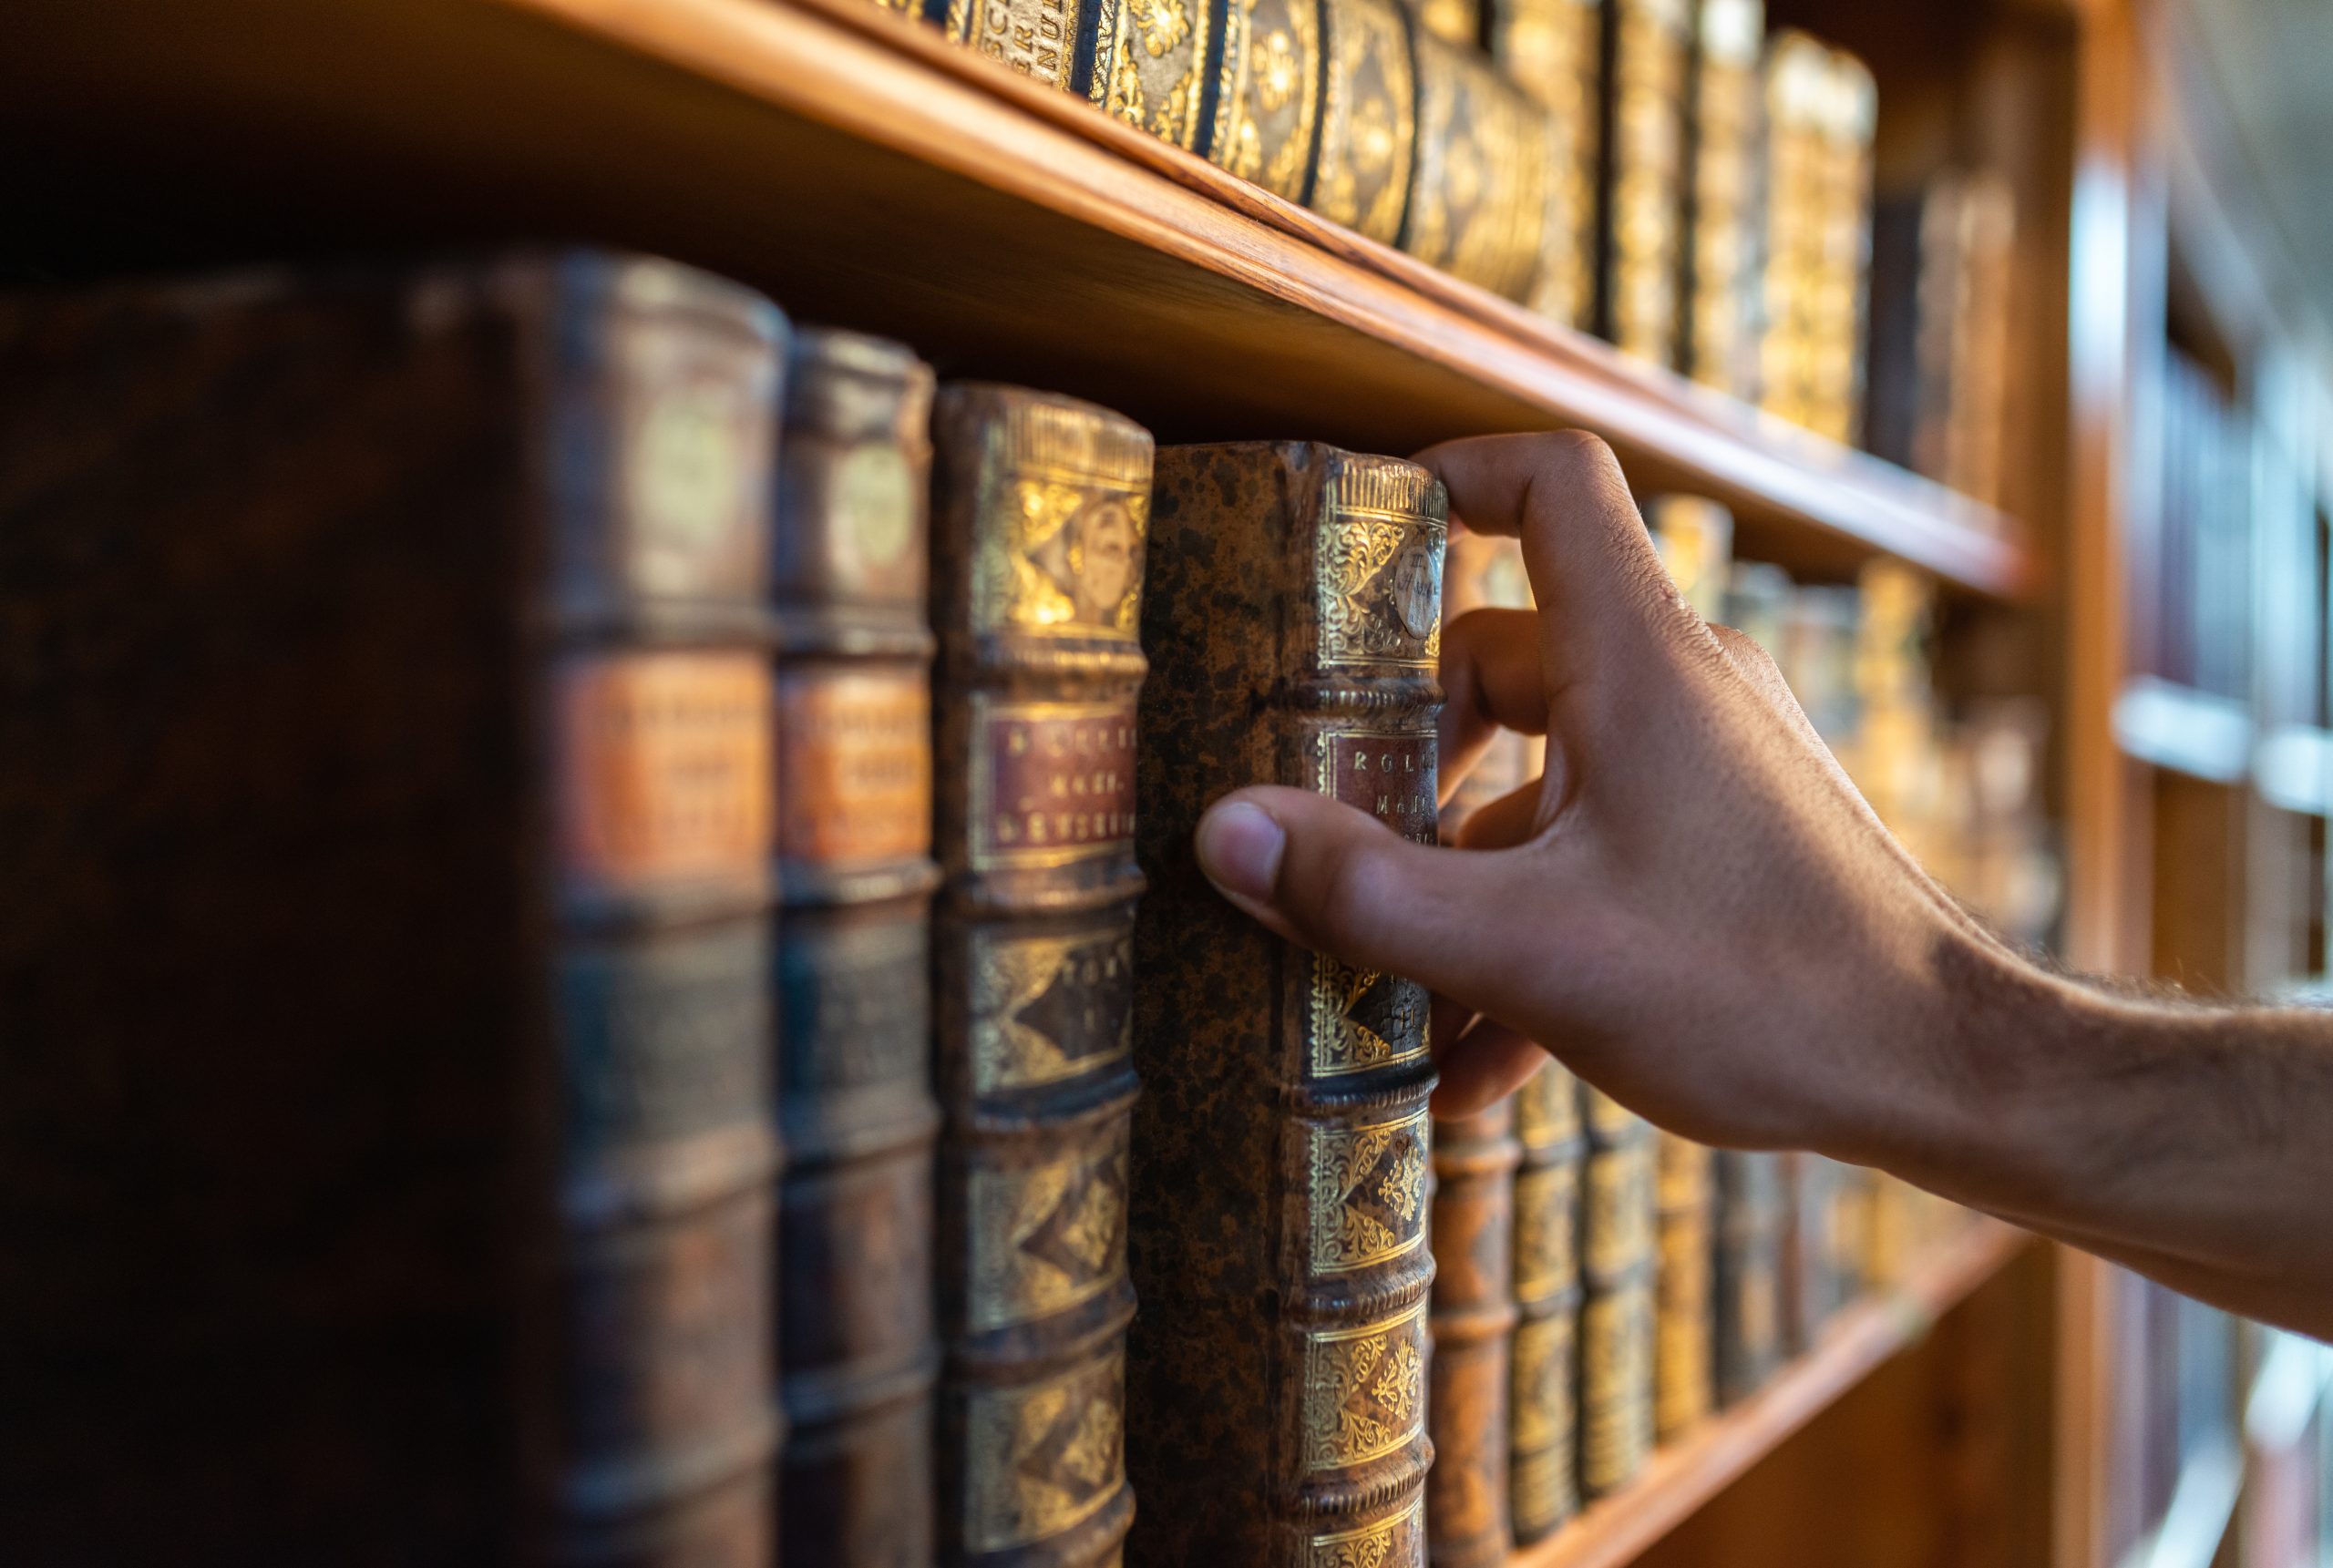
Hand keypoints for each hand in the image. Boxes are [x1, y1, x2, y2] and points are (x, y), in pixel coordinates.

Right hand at [1192, 432, 2016, 1165]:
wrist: (1951, 1075)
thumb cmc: (1765, 990)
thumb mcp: (1532, 947)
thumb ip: (1366, 892)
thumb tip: (1222, 834)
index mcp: (1639, 659)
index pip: (1553, 480)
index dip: (1452, 472)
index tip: (1362, 536)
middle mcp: (1679, 689)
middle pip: (1505, 653)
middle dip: (1405, 751)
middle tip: (1331, 830)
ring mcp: (1709, 768)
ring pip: (1544, 778)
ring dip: (1458, 874)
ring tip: (1388, 988)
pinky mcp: (1728, 844)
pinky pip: (1599, 853)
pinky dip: (1531, 926)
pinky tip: (1476, 1061)